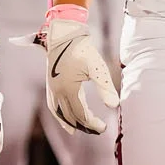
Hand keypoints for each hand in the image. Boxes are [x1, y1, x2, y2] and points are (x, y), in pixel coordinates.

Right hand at [41, 18, 118, 134]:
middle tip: (97, 130)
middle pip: (70, 116)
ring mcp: (51, 88)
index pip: (81, 114)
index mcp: (68, 88)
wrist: (65, 34)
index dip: (92, 124)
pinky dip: (59, 114)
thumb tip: (114, 105)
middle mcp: (57, 91)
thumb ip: (105, 87)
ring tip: (78, 130)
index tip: (104, 127)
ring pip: (58, 113)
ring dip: (69, 123)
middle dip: (83, 126)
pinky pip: (52, 105)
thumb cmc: (82, 49)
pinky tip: (65, 117)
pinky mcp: (50, 83)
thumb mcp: (97, 68)